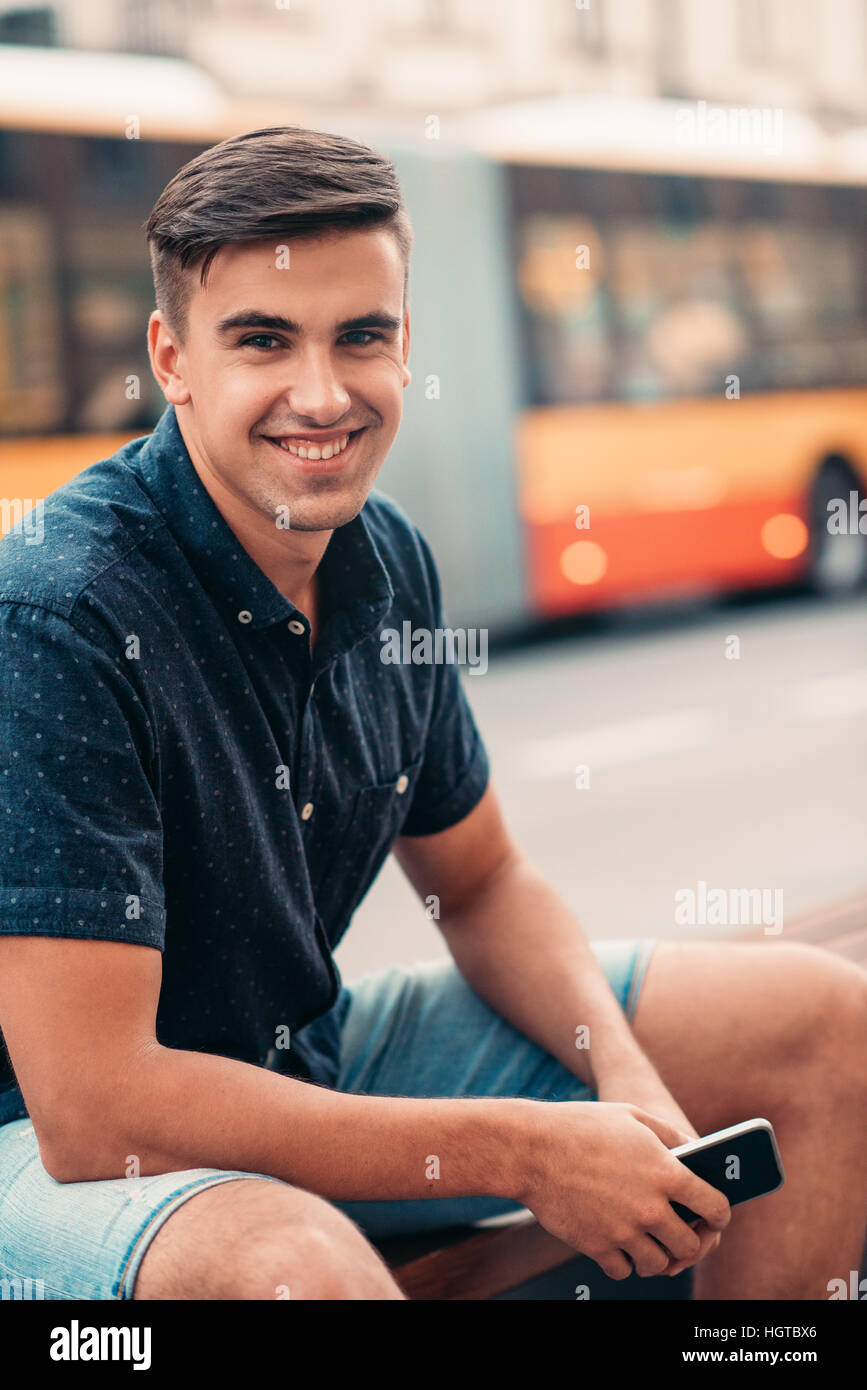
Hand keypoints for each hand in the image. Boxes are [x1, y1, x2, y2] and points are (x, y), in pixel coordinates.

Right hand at [515, 1099, 730, 1281]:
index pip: (715, 1207)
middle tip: (682, 1237)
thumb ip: (670, 1135)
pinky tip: (618, 1244)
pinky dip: (623, 1262)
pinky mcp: (596, 1246)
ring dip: (658, 1256)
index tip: (715, 1219)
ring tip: (650, 1243)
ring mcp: (623, 1230)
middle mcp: (650, 1206)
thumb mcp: (632, 1116)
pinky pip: (622, 1270)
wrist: (530, 1148)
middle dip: (691, 1243)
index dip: (720, 1216)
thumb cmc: (582, 1126)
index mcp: (666, 1172)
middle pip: (690, 1245)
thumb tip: (695, 1153)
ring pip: (659, 1264)